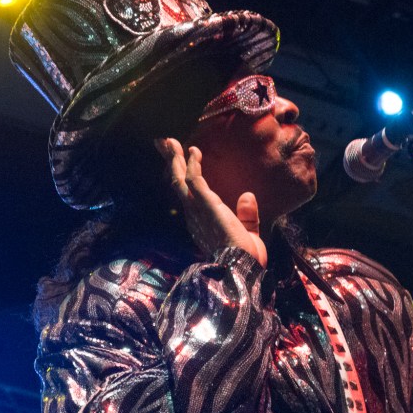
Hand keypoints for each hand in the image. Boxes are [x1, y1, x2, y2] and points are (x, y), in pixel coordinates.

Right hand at [156, 138, 267, 266]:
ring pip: (180, 180)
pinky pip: (194, 182)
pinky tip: (194, 152)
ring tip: (172, 141)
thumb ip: (246, 216)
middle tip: (164, 142)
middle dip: (171, 162)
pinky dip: (192, 165)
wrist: (243, 270)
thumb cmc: (246, 258)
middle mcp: (195, 216)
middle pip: (177, 184)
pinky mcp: (207, 207)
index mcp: (202, 222)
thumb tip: (247, 196)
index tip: (184, 158)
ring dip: (176, 159)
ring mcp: (199, 211)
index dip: (182, 176)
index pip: (187, 194)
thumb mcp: (248, 233)